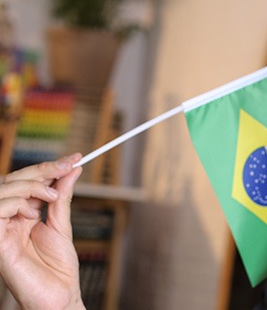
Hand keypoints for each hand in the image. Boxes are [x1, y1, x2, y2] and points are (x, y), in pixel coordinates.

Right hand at [0, 154, 85, 309]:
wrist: (59, 296)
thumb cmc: (59, 268)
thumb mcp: (62, 225)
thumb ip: (62, 198)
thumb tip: (72, 170)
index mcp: (23, 215)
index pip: (27, 182)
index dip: (49, 167)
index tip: (74, 157)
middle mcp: (9, 219)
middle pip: (12, 181)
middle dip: (40, 170)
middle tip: (66, 166)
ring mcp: (1, 229)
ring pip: (1, 191)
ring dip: (28, 186)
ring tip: (51, 196)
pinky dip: (14, 203)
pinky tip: (32, 213)